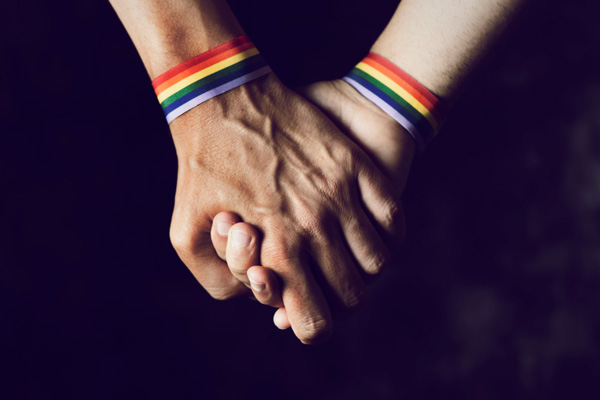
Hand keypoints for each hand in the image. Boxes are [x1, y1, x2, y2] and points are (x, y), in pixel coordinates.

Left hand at [169, 74, 399, 342]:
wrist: (222, 98)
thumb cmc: (200, 168)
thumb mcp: (185, 235)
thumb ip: (218, 282)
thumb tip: (254, 300)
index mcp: (277, 249)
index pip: (315, 322)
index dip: (310, 327)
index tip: (304, 315)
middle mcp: (315, 227)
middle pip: (351, 294)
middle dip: (335, 300)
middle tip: (320, 283)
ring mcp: (341, 194)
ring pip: (376, 262)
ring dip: (362, 270)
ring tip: (344, 258)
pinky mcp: (355, 166)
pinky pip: (393, 220)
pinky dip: (387, 236)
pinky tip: (369, 233)